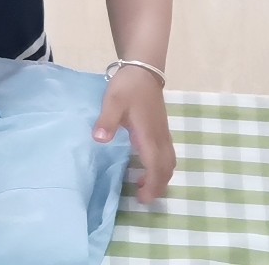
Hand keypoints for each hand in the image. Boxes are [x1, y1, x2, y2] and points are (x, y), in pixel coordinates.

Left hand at [93, 65, 175, 203]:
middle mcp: (160, 137)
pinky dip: (160, 166)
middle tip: (143, 198)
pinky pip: (166, 154)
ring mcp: (163, 133)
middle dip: (158, 186)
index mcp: (149, 135)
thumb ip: (107, 121)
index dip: (152, 185)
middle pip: (167, 168)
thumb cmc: (127, 86)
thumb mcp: (113, 101)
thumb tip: (100, 140)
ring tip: (143, 185)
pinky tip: (145, 165)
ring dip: (160, 176)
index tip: (142, 199)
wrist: (143, 69)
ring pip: (169, 162)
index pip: (156, 167)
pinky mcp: (161, 128)